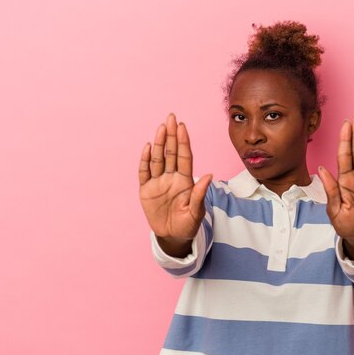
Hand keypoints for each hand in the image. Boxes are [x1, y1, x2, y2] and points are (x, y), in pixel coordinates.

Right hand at [138, 114, 211, 252]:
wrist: (173, 237)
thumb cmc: (188, 224)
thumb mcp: (196, 212)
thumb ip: (199, 194)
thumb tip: (209, 175)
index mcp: (185, 181)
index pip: (184, 157)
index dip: (183, 142)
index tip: (183, 127)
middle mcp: (171, 177)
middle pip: (171, 153)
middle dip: (171, 135)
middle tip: (171, 117)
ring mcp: (158, 182)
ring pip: (158, 159)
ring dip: (159, 143)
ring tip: (161, 128)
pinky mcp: (146, 190)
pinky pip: (144, 172)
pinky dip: (145, 160)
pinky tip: (148, 147)